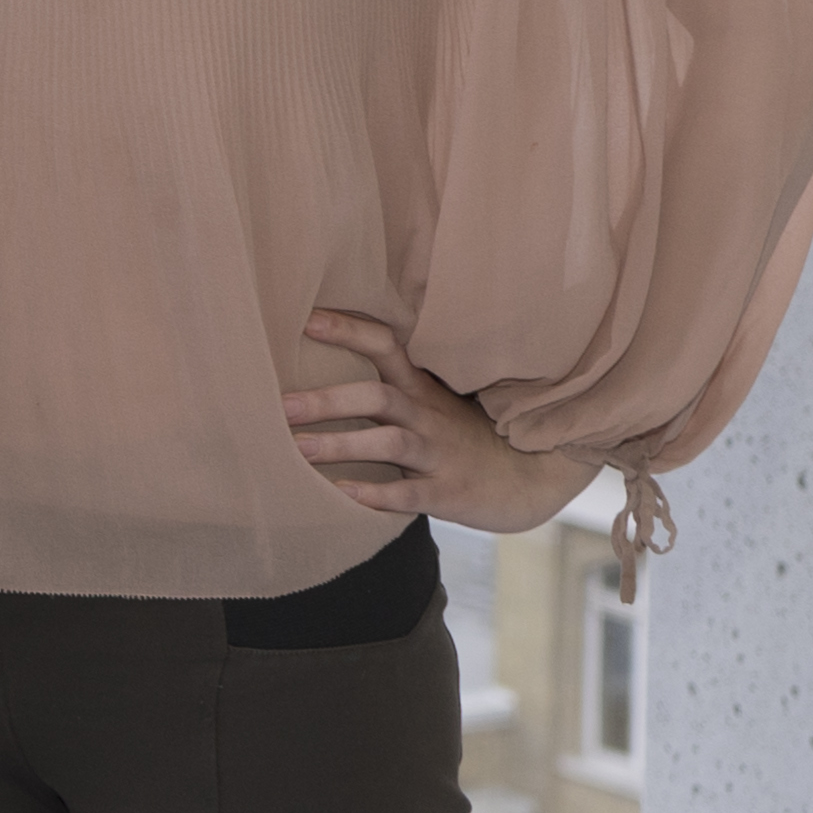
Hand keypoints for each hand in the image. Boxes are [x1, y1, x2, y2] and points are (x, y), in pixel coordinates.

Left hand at [281, 308, 588, 533]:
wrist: (532, 479)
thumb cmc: (467, 439)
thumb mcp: (435, 405)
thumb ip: (391, 388)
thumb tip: (323, 371)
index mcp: (422, 388)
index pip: (385, 345)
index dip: (348, 330)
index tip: (306, 318)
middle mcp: (428, 415)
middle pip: (376, 396)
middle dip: (327, 400)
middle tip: (280, 405)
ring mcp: (439, 453)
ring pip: (388, 442)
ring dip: (341, 444)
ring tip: (296, 449)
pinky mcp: (448, 492)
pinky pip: (408, 492)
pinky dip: (375, 493)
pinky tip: (342, 494)